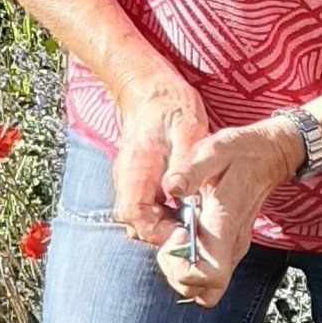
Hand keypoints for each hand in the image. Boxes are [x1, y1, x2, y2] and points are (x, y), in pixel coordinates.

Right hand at [111, 69, 209, 248]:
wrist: (151, 89)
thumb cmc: (171, 106)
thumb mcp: (187, 129)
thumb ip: (183, 162)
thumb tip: (177, 192)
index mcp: (135, 170)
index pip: (134, 215)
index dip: (157, 231)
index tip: (185, 232)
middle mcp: (127, 180)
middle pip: (136, 224)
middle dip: (163, 233)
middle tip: (194, 230)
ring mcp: (131, 182)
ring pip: (142, 219)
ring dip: (165, 225)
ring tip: (193, 219)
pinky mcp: (139, 182)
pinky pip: (148, 208)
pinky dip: (166, 214)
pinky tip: (188, 207)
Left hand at [153, 117, 299, 307]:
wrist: (269, 156)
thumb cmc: (240, 152)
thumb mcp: (214, 150)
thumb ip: (191, 169)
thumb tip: (171, 187)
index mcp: (226, 223)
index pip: (209, 274)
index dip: (183, 266)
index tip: (175, 235)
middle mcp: (232, 245)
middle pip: (202, 290)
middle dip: (176, 271)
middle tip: (171, 237)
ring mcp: (233, 251)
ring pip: (204, 289)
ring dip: (181, 272)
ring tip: (177, 238)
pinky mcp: (230, 250)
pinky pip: (207, 277)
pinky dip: (189, 266)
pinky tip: (185, 237)